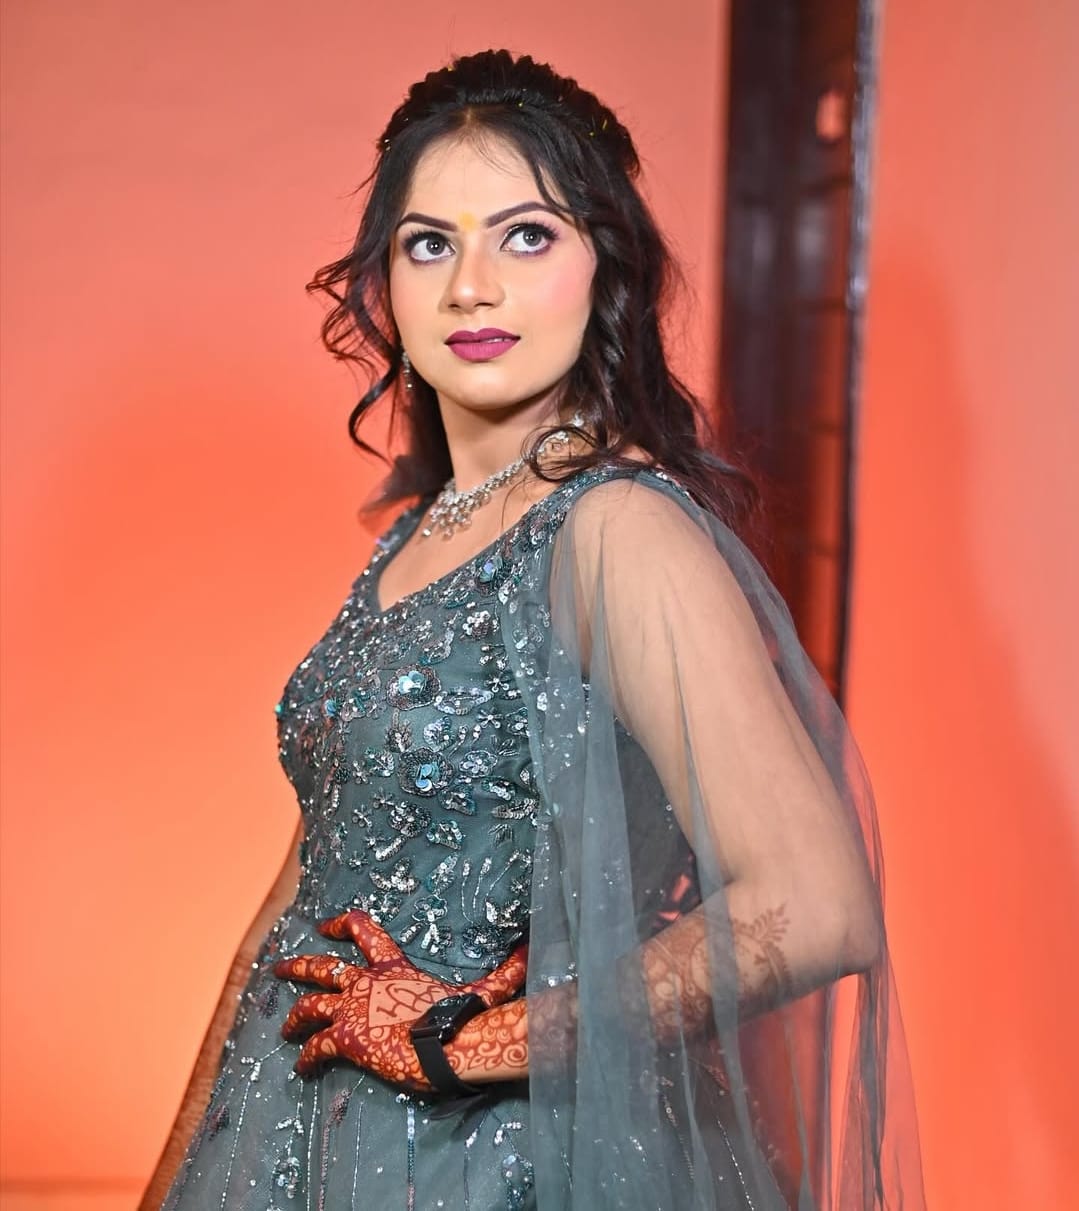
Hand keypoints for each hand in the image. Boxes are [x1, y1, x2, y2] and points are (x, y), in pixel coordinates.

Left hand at [273, 910, 527, 1086]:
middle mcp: (366, 983)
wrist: (448, 1045)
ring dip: (294, 1017)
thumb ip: (508, 969)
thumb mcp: (487, 989)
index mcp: (393, 967)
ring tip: (283, 1028)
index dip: (341, 924)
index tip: (325, 923)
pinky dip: (306, 1058)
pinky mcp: (345, 1039)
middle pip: (321, 967)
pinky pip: (316, 1048)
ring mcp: (352, 1010)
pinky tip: (302, 1069)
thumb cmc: (465, 1018)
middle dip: (298, 965)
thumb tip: (534, 944)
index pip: (363, 932)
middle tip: (277, 967)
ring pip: (308, 1006)